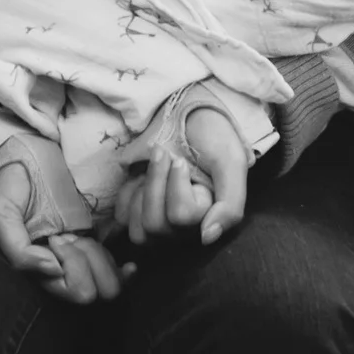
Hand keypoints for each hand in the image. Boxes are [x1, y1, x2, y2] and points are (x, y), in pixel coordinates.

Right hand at [0, 131, 128, 304]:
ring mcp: (79, 261)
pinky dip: (125, 274)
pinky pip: (118, 275)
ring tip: (81, 237)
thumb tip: (54, 271)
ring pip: (109, 285)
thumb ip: (19, 249)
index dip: (71, 265)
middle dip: (85, 261)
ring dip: (99, 259)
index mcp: (38, 271)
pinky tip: (129, 265)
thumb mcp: (3, 212)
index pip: (74, 291)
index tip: (55, 238)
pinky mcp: (95, 247)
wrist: (26, 157)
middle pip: (94, 293)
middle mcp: (60, 272)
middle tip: (68, 235)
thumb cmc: (12, 184)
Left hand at [114, 105, 248, 247]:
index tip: (182, 162)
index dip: (176, 183)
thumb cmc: (211, 137)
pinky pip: (123, 218)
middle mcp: (185, 230)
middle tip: (164, 156)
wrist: (186, 115)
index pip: (180, 216)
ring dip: (141, 192)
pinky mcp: (137, 217)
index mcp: (208, 219)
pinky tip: (140, 178)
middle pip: (155, 225)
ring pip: (139, 231)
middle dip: (155, 182)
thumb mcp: (230, 162)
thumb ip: (231, 204)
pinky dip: (128, 193)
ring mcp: (160, 226)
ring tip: (152, 171)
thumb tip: (206, 238)